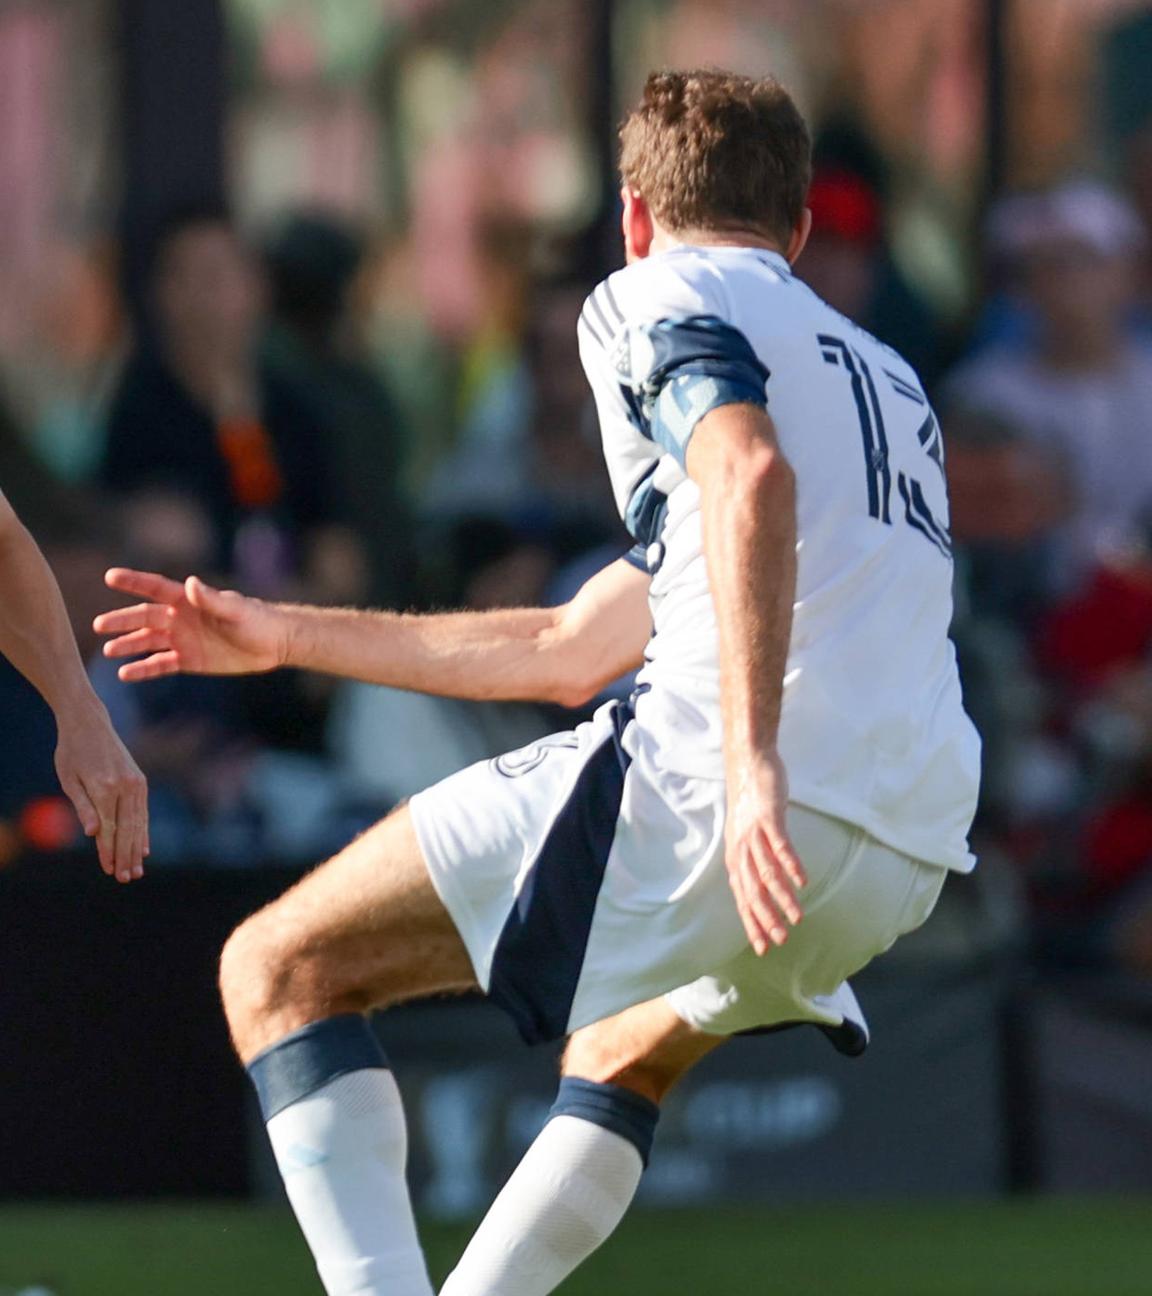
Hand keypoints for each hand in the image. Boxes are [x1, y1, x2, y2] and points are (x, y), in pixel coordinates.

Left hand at [54, 703, 148, 882]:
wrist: (90, 723)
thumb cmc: (72, 752)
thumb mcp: (69, 779)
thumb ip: (82, 807)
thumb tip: (92, 833)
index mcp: (104, 787)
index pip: (108, 828)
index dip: (107, 851)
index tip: (109, 871)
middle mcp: (125, 786)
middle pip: (127, 829)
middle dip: (126, 856)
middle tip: (126, 878)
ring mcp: (136, 783)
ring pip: (138, 822)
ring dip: (137, 849)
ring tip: (137, 870)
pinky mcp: (141, 781)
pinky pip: (143, 812)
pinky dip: (144, 831)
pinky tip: (145, 848)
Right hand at [95, 569, 288, 681]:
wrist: (274, 643)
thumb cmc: (256, 620)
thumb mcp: (234, 609)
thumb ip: (211, 598)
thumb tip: (192, 582)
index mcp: (189, 600)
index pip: (156, 588)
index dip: (134, 582)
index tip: (110, 576)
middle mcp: (181, 618)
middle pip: (145, 617)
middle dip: (122, 620)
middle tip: (99, 625)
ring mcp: (183, 640)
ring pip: (148, 641)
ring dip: (128, 645)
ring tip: (107, 651)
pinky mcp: (189, 660)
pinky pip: (160, 665)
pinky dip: (143, 669)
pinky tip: (125, 673)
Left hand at [724, 749, 806, 954]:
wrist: (748, 762)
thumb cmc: (751, 802)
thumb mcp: (747, 836)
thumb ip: (755, 860)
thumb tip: (763, 887)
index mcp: (736, 857)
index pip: (742, 898)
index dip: (752, 923)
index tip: (763, 948)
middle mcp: (741, 848)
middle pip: (753, 891)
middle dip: (766, 919)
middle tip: (781, 941)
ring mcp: (754, 833)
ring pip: (767, 873)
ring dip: (782, 898)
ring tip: (797, 917)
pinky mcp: (769, 817)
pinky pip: (780, 845)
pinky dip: (791, 864)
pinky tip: (802, 881)